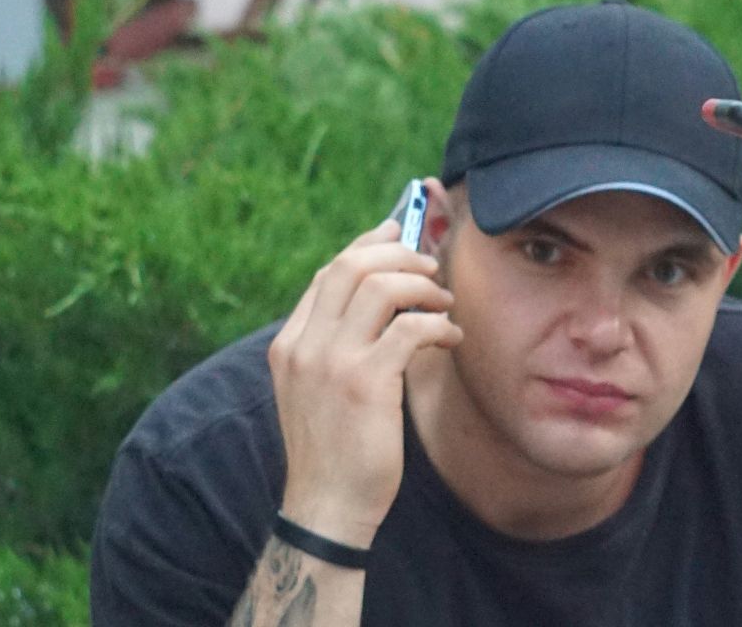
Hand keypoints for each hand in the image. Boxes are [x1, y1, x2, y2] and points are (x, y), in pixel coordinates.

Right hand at [267, 220, 460, 547]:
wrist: (326, 505)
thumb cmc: (336, 447)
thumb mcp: (320, 388)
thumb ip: (337, 344)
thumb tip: (382, 296)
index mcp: (289, 344)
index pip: (327, 273)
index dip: (367, 246)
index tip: (399, 235)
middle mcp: (304, 346)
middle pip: (350, 266)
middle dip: (398, 254)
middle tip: (431, 268)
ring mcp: (331, 362)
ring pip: (381, 286)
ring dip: (424, 287)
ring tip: (445, 305)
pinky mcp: (365, 382)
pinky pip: (412, 327)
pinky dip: (440, 324)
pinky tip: (451, 338)